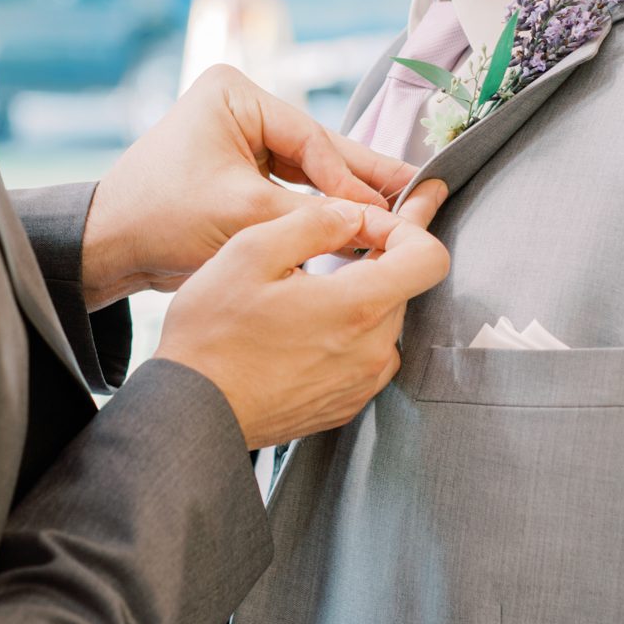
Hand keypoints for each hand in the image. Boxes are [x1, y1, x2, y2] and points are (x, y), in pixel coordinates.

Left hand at [81, 65, 419, 308]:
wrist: (110, 247)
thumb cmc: (161, 217)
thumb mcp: (243, 214)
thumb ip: (314, 216)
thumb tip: (380, 224)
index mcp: (234, 93)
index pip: (311, 138)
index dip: (352, 178)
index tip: (390, 209)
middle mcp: (241, 106)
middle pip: (318, 148)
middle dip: (363, 178)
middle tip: (420, 191)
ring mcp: (242, 138)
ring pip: (310, 170)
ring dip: (348, 196)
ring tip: (403, 209)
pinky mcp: (242, 171)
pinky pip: (293, 188)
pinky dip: (321, 209)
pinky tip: (361, 224)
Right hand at [154, 179, 448, 448]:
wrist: (192, 409)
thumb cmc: (212, 334)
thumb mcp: (250, 252)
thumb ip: (312, 223)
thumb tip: (352, 214)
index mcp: (356, 307)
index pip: (430, 258)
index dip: (408, 227)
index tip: (369, 223)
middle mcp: (372, 350)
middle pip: (404, 287)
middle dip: (379, 256)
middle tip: (340, 237)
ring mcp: (361, 383)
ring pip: (384, 321)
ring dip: (361, 296)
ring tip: (311, 288)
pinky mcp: (345, 404)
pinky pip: (367, 356)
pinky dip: (348, 333)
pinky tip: (305, 326)